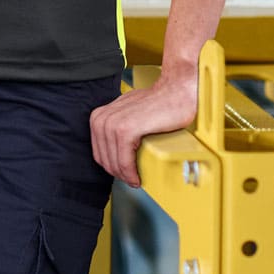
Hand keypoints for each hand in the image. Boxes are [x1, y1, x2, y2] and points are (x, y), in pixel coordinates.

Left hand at [90, 71, 197, 186]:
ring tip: (136, 180)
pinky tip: (137, 177)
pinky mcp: (126, 129)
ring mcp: (112, 123)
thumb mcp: (129, 113)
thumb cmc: (156, 104)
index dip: (111, 166)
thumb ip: (119, 125)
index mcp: (99, 116)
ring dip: (125, 176)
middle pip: (104, 159)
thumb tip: (116, 149)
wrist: (175, 93)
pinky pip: (124, 160)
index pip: (99, 152)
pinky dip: (130, 172)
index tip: (124, 174)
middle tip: (132, 180)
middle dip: (118, 173)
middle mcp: (101, 118)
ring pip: (113, 162)